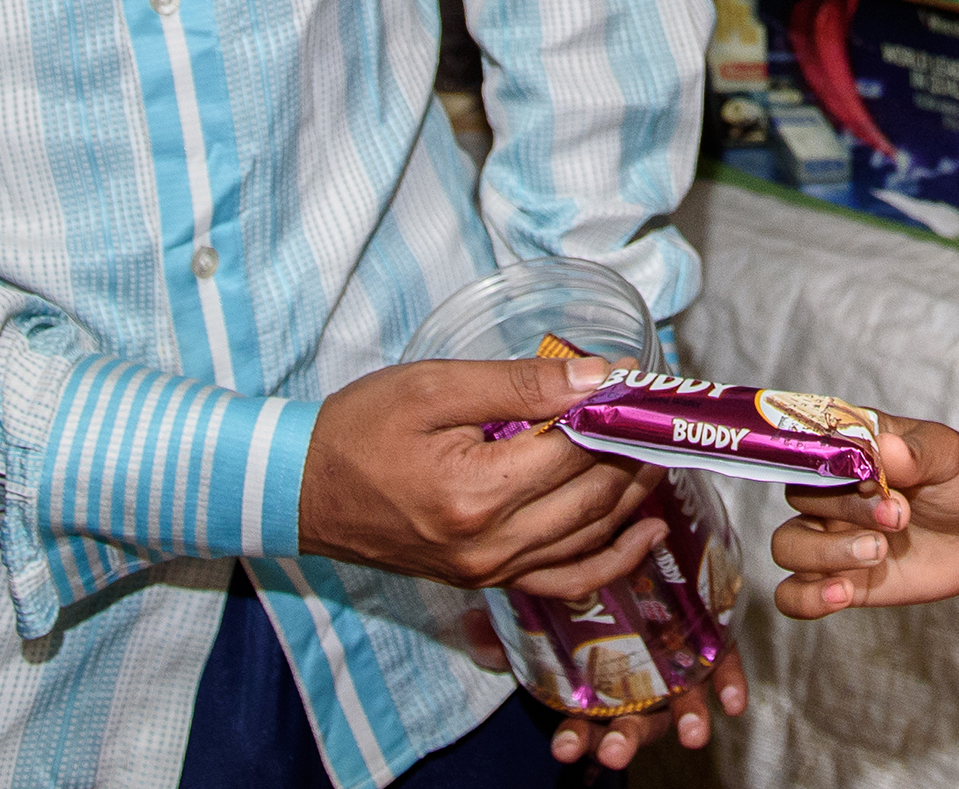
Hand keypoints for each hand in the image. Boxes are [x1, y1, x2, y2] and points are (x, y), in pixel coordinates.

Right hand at [296, 354, 661, 596]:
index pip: (578, 450)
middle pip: (595, 497)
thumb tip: (599, 378)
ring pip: (591, 539)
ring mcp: (491, 571)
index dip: (617, 411)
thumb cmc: (361, 429)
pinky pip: (566, 580)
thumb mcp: (435, 388)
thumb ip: (521, 384)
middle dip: (636, 451)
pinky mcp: (487, 580)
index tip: (640, 378)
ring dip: (634, 496)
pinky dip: (612, 559)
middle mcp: (491, 545)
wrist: (300, 491)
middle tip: (657, 413)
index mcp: (477, 493)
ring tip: (658, 452)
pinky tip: (643, 532)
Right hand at [467, 608, 748, 771]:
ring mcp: (676, 666)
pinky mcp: (711, 640)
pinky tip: (732, 701)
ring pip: (679, 703)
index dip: (573, 736)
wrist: (635, 532)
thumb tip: (475, 629)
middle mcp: (636, 682)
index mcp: (594, 684)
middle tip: (614, 747)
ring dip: (684, 721)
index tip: (564, 747)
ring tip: (690, 734)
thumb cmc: (581, 584)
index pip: (581, 720)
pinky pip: (723, 665)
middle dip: (623, 739)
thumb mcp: (539, 600)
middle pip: (630, 720)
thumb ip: (507, 620)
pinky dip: (730, 684)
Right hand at [769, 417, 958, 616]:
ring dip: (823, 553)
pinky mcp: (841, 578)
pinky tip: (843, 594)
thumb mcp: (950, 456)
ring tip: (877, 553)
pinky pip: (793, 594)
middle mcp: (832, 490)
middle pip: (800, 496)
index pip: (809, 446)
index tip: (869, 479)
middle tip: (899, 517)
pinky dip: (806, 598)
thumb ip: (918, 451)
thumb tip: (886, 447)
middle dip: (847, 510)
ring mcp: (833, 536)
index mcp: (851, 447)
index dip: (829, 464)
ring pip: (786, 545)